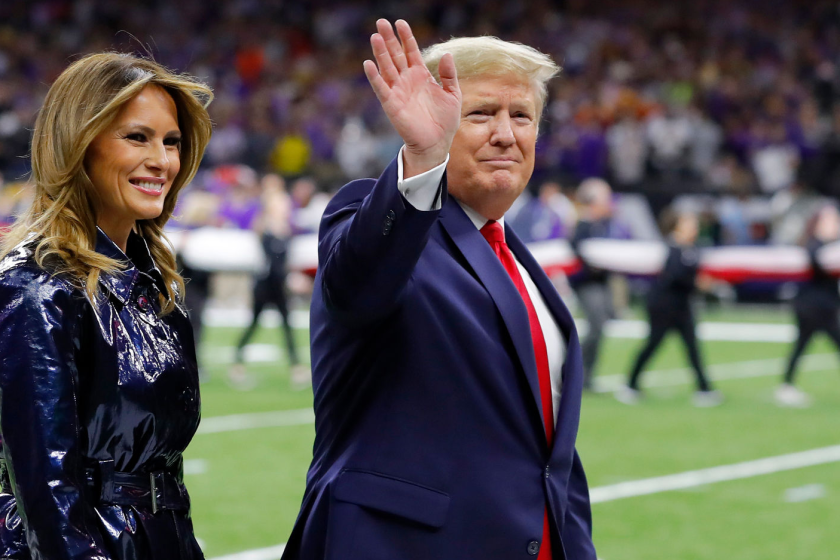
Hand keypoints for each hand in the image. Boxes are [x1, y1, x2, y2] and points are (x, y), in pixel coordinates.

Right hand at [363, 19, 460, 177]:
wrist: (437, 143)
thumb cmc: (445, 121)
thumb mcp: (453, 94)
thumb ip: (449, 75)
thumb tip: (446, 54)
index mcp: (421, 75)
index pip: (411, 51)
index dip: (406, 37)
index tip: (400, 22)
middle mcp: (407, 80)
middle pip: (395, 55)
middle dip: (389, 39)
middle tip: (381, 22)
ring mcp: (398, 91)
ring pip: (386, 67)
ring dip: (380, 52)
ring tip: (375, 36)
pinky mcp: (391, 104)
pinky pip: (381, 88)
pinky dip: (374, 77)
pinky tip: (368, 64)